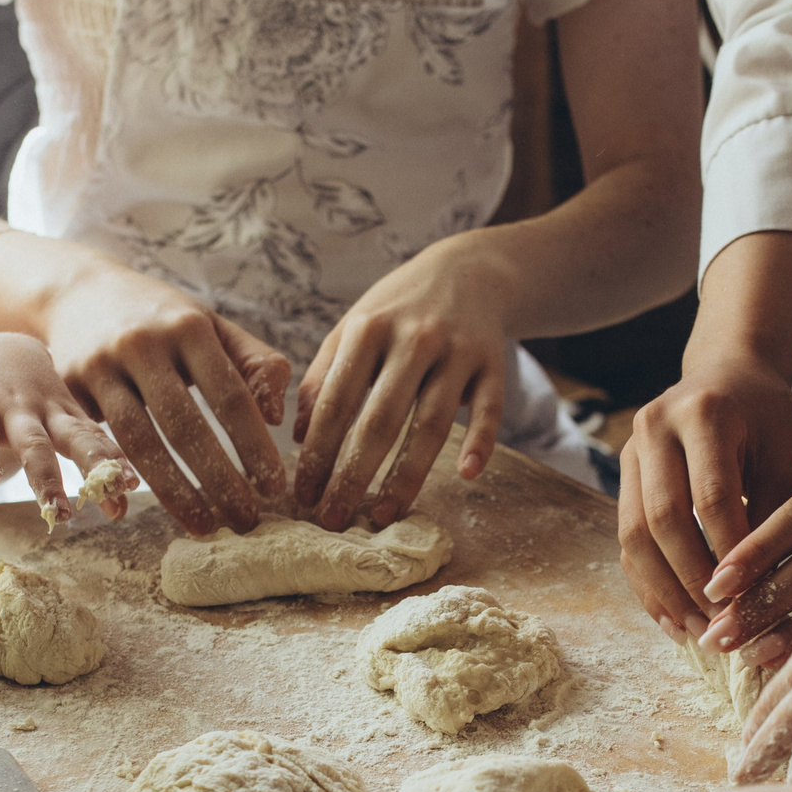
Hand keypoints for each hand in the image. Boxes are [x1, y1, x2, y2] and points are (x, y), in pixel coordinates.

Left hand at [0, 332, 135, 529]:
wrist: (2, 352)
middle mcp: (17, 408)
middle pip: (34, 444)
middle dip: (47, 479)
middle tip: (56, 515)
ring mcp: (51, 408)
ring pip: (77, 438)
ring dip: (97, 469)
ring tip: (115, 498)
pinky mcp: (76, 412)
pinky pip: (99, 437)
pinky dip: (117, 459)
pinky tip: (133, 485)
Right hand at [38, 258, 291, 535]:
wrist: (77, 291)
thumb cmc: (160, 317)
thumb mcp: (211, 324)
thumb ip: (255, 363)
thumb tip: (276, 418)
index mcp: (188, 326)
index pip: (229, 395)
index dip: (253, 445)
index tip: (274, 487)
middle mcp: (142, 344)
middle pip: (184, 425)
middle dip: (219, 479)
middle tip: (246, 520)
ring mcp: (101, 365)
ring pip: (139, 441)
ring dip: (174, 491)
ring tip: (205, 525)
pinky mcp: (70, 386)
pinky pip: (97, 442)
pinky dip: (118, 478)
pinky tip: (138, 508)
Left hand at [293, 238, 513, 530]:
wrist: (468, 271)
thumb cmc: (397, 311)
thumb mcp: (352, 329)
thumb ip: (323, 378)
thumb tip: (298, 438)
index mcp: (368, 331)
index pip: (337, 402)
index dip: (318, 452)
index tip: (302, 494)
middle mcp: (413, 339)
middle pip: (381, 419)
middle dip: (354, 475)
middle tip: (334, 519)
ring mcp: (457, 351)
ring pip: (432, 422)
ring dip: (408, 474)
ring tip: (386, 513)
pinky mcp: (493, 362)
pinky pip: (489, 409)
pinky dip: (482, 441)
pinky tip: (468, 474)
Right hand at [618, 361, 791, 639]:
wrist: (725, 372)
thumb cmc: (764, 418)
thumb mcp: (782, 456)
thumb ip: (773, 516)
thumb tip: (763, 593)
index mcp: (704, 414)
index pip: (711, 497)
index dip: (728, 554)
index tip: (749, 599)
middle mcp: (655, 426)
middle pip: (662, 519)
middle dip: (691, 580)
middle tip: (721, 624)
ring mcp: (629, 448)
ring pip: (634, 534)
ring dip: (664, 590)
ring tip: (695, 630)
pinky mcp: (620, 473)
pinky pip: (626, 539)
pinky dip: (647, 582)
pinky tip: (672, 616)